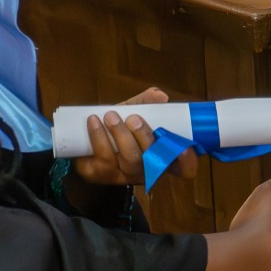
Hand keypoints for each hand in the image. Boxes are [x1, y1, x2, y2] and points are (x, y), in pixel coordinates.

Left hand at [70, 86, 184, 185]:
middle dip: (145, 137)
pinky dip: (99, 137)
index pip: (183, 169)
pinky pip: (104, 158)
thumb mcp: (132, 114)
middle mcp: (146, 170)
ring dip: (121, 135)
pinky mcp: (101, 175)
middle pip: (154, 160)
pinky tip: (94, 121)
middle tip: (133, 118)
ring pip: (130, 160)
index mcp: (161, 157)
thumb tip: (161, 95)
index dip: (188, 162)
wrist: (82, 147)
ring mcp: (124, 175)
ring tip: (110, 116)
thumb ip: (146, 104)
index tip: (184, 148)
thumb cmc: (115, 131)